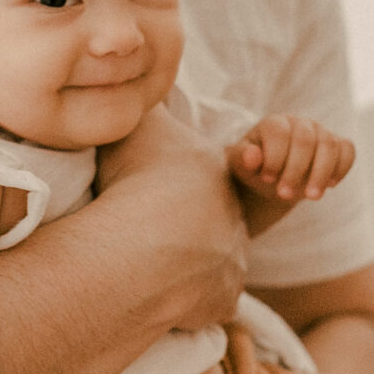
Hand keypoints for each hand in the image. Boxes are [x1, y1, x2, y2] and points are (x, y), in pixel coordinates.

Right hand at [96, 104, 248, 334]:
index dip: (176, 184)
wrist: (149, 244)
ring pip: (212, 263)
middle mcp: (232, 217)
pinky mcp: (222, 299)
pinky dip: (187, 302)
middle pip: (211, 221)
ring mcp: (231, 261)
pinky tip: (158, 295)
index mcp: (214, 175)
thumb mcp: (141, 123)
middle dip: (186, 227)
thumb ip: (146, 101)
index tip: (154, 192)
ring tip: (149, 267)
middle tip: (148, 232)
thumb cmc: (141, 180)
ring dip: (187, 266)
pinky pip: (207, 302)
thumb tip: (144, 70)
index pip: (202, 178)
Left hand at [228, 116, 354, 234]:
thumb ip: (244, 158)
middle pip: (305, 140)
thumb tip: (253, 156)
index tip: (268, 178)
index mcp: (274, 124)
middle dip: (296, 170)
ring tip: (311, 197)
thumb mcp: (241, 165)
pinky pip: (348, 150)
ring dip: (321, 173)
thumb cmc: (254, 167)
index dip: (274, 157)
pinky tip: (331, 185)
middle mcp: (300, 123)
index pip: (279, 133)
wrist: (273, 176)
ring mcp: (321, 132)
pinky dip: (342, 167)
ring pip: (329, 145)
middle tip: (284, 195)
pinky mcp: (337, 145)